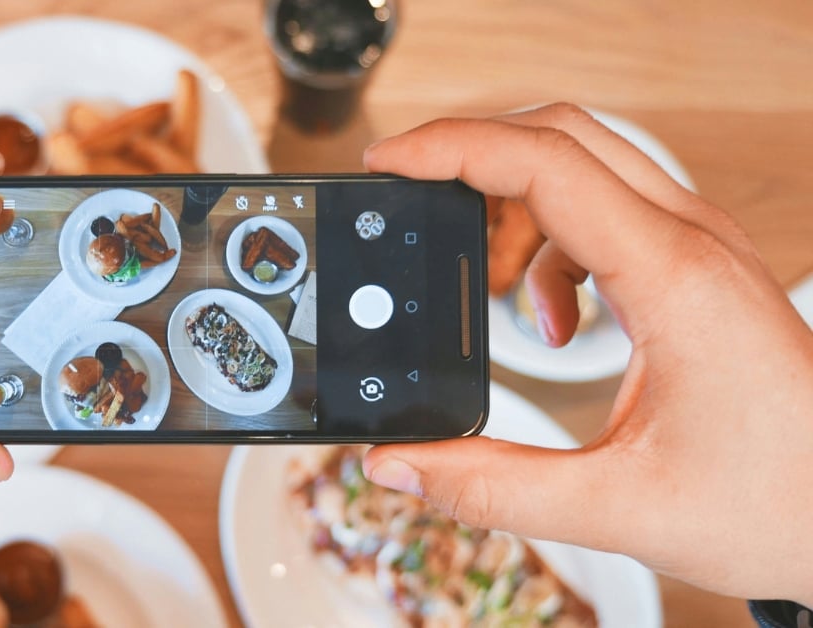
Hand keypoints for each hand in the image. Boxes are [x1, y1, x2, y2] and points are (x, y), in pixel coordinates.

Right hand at [363, 103, 812, 605]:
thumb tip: (397, 463)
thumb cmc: (778, 502)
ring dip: (514, 203)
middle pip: (562, 136)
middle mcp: (691, 242)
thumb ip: (492, 486)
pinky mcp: (697, 268)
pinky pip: (606, 212)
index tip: (389, 163)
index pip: (545, 164)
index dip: (452, 149)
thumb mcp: (618, 509)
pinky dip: (552, 245)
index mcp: (673, 279)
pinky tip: (553, 320)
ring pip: (585, 165)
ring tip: (483, 281)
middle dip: (471, 152)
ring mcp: (699, 248)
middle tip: (408, 192)